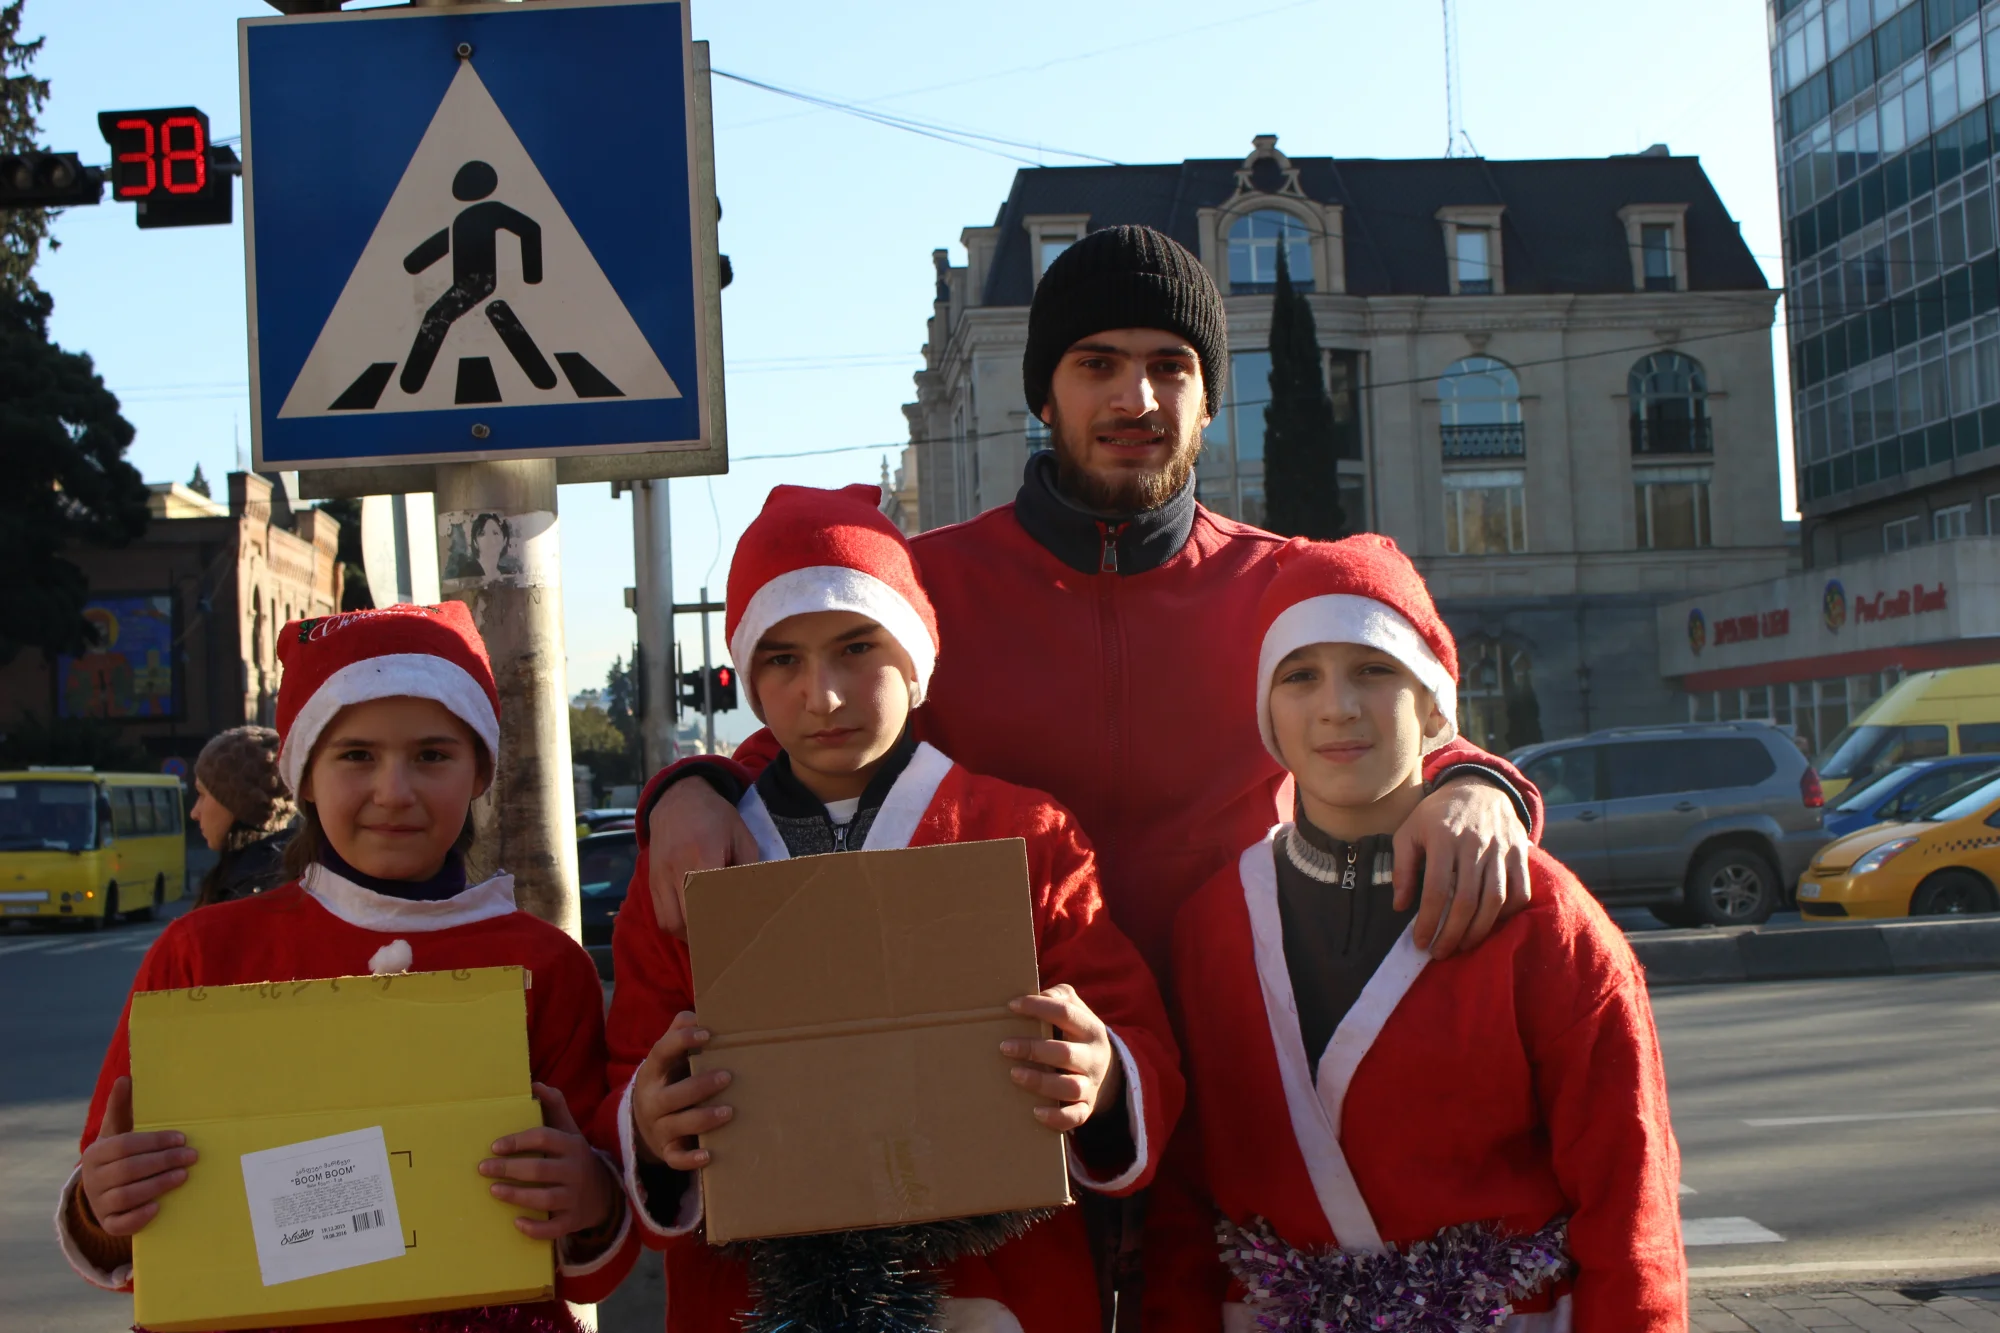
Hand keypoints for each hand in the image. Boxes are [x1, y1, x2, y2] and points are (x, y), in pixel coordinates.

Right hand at [79, 1076, 195, 1237]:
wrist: (105, 1189)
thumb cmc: (119, 1154)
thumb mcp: (118, 1130)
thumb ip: (121, 1107)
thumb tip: (126, 1078)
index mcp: (95, 1153)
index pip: (125, 1145)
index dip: (155, 1141)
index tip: (182, 1137)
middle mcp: (92, 1179)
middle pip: (128, 1170)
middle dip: (163, 1162)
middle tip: (191, 1156)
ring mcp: (98, 1203)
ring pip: (126, 1196)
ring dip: (157, 1185)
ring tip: (183, 1176)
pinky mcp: (108, 1223)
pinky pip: (120, 1224)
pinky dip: (139, 1217)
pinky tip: (158, 1207)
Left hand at [480, 1083, 619, 1239]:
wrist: (605, 1194)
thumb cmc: (576, 1158)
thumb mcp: (570, 1131)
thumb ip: (555, 1107)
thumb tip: (534, 1084)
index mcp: (572, 1146)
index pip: (545, 1139)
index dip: (519, 1141)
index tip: (494, 1146)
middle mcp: (575, 1171)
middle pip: (540, 1170)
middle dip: (509, 1169)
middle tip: (482, 1168)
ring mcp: (575, 1198)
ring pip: (544, 1199)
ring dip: (516, 1196)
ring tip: (493, 1191)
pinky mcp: (572, 1221)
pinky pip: (553, 1228)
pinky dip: (535, 1228)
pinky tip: (516, 1223)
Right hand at [629, 1011, 732, 1169]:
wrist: (642, 1123)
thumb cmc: (667, 1082)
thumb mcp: (667, 1059)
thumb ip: (678, 1036)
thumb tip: (692, 1014)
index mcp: (652, 1073)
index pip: (660, 1053)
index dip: (681, 1042)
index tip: (707, 1034)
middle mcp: (652, 1101)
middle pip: (672, 1095)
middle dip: (700, 1086)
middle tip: (728, 1076)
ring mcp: (657, 1127)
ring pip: (677, 1125)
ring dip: (703, 1119)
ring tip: (730, 1112)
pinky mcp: (666, 1150)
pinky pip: (675, 1158)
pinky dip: (690, 1159)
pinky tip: (709, 1154)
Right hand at [647, 779, 758, 937]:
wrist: (678, 799)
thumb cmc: (716, 817)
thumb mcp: (741, 836)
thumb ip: (747, 868)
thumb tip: (754, 899)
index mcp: (703, 855)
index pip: (711, 901)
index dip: (724, 922)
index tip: (740, 934)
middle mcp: (676, 869)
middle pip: (688, 918)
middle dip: (708, 935)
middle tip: (727, 944)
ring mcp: (659, 876)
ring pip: (670, 922)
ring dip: (689, 935)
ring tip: (709, 937)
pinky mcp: (651, 880)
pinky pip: (660, 914)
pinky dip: (676, 926)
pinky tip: (692, 926)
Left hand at [1002, 984, 1120, 1132]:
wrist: (1109, 1072)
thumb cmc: (1077, 1036)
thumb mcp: (1078, 1013)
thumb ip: (1060, 997)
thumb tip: (1036, 993)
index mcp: (1090, 1029)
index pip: (1065, 1013)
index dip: (1038, 1007)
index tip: (1011, 1006)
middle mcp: (1093, 1057)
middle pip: (1065, 1053)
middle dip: (1033, 1049)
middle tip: (1004, 1047)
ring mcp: (1091, 1085)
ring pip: (1069, 1087)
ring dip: (1040, 1082)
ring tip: (1014, 1074)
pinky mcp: (1086, 1108)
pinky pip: (1075, 1117)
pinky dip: (1056, 1117)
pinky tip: (1035, 1112)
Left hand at [1393, 778, 1531, 958]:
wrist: (1479, 787)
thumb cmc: (1437, 814)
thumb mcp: (1409, 832)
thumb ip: (1402, 868)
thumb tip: (1401, 906)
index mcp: (1443, 838)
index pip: (1437, 890)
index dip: (1428, 921)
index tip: (1420, 941)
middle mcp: (1474, 844)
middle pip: (1466, 900)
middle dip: (1452, 933)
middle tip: (1439, 952)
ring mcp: (1501, 849)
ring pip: (1494, 899)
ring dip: (1479, 930)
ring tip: (1462, 945)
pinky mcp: (1520, 853)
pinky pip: (1520, 891)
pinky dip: (1507, 913)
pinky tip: (1490, 924)